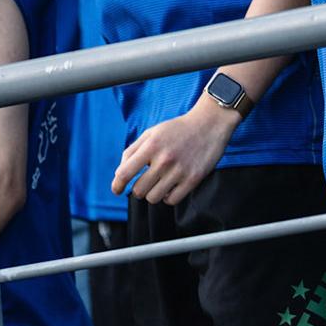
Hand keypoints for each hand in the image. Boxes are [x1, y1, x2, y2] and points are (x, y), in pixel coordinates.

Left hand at [111, 95, 241, 204]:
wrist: (209, 124)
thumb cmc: (177, 130)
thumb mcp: (152, 132)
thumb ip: (133, 150)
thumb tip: (120, 173)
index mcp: (151, 146)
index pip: (125, 173)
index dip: (116, 185)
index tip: (116, 189)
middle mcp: (164, 159)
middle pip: (138, 190)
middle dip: (138, 189)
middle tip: (145, 182)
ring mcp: (179, 171)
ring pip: (153, 198)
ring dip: (153, 194)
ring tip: (159, 183)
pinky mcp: (193, 179)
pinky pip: (171, 201)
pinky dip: (168, 197)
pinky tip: (171, 186)